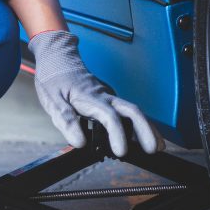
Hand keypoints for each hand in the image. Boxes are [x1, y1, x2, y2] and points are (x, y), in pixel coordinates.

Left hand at [29, 31, 163, 155]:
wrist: (57, 57)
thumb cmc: (54, 78)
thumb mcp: (52, 101)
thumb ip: (66, 121)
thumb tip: (80, 142)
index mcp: (90, 98)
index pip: (110, 117)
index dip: (118, 135)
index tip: (122, 151)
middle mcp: (105, 96)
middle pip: (132, 112)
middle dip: (146, 130)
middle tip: (155, 149)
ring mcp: (109, 96)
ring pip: (133, 111)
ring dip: (147, 128)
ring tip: (157, 146)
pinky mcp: (109, 99)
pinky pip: (127, 112)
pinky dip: (139, 123)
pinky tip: (143, 136)